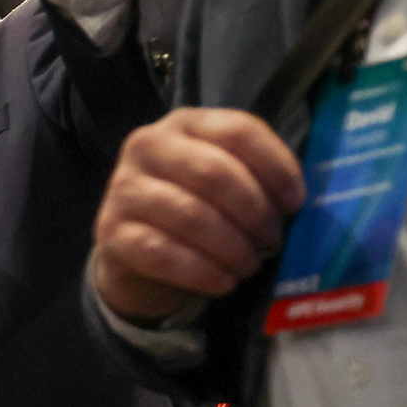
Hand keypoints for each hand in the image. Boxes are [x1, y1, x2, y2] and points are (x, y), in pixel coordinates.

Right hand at [92, 108, 305, 320]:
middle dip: (253, 212)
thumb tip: (293, 203)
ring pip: (191, 216)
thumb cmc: (195, 209)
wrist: (136, 250)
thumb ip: (256, 179)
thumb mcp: (224, 183)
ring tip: (249, 265)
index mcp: (184, 124)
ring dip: (232, 247)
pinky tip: (223, 282)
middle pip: (214, 173)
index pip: (238, 130)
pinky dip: (202, 273)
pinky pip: (163, 253)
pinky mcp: (111, 232)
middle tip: (272, 239)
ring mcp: (124, 188)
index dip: (276, 167)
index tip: (296, 203)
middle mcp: (147, 146)